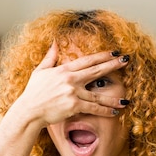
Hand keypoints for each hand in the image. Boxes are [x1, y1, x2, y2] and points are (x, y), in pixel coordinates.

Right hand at [14, 42, 128, 127]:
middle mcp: (70, 79)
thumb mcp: (40, 72)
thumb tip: (54, 42)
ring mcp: (73, 93)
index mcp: (64, 70)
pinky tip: (115, 112)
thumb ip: (50, 57)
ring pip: (98, 95)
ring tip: (126, 99)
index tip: (114, 53)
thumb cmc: (33, 93)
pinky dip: (105, 111)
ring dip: (113, 97)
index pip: (87, 60)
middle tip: (126, 61)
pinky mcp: (74, 106)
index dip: (102, 56)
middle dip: (112, 65)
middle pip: (96, 71)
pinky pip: (93, 108)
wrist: (29, 111)